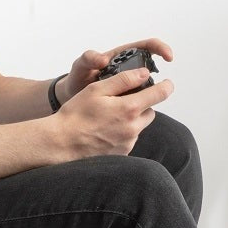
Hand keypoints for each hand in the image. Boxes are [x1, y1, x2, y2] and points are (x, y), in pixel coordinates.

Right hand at [54, 66, 174, 156]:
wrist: (61, 144)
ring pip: (139, 126)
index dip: (166, 86)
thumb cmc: (75, 115)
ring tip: (108, 118)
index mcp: (129, 109)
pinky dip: (122, 133)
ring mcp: (128, 143)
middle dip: (142, 104)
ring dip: (131, 120)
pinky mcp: (122, 154)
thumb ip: (123, 80)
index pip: (160, 94)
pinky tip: (104, 131)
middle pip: (150, 112)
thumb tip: (144, 73)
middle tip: (123, 101)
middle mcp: (133, 128)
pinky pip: (129, 139)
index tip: (166, 83)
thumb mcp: (96, 90)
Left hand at [58, 38, 173, 102]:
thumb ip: (88, 59)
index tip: (168, 58)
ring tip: (135, 106)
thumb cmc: (76, 79)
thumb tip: (103, 59)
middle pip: (152, 71)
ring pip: (148, 90)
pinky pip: (141, 105)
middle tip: (154, 90)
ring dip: (148, 98)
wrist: (71, 100)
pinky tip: (132, 117)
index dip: (161, 49)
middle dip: (157, 80)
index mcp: (122, 57)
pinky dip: (141, 109)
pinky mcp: (129, 102)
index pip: (148, 46)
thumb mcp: (80, 67)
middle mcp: (130, 71)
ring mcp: (131, 87)